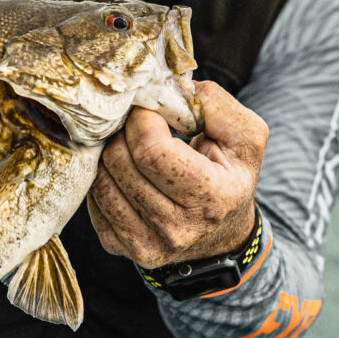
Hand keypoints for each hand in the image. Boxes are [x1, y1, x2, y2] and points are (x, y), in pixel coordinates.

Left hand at [86, 81, 266, 268]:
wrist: (221, 232)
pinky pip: (92, 200)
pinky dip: (102, 177)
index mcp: (213, 198)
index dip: (143, 120)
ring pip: (100, 180)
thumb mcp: (246, 136)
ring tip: (131, 147)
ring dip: (110, 154)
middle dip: (124, 133)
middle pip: (120, 162)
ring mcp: (145, 244)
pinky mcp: (119, 248)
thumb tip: (170, 88)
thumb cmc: (230, 175)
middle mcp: (178, 229)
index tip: (151, 111)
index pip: (152, 151)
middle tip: (139, 126)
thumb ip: (215, 105)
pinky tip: (123, 171)